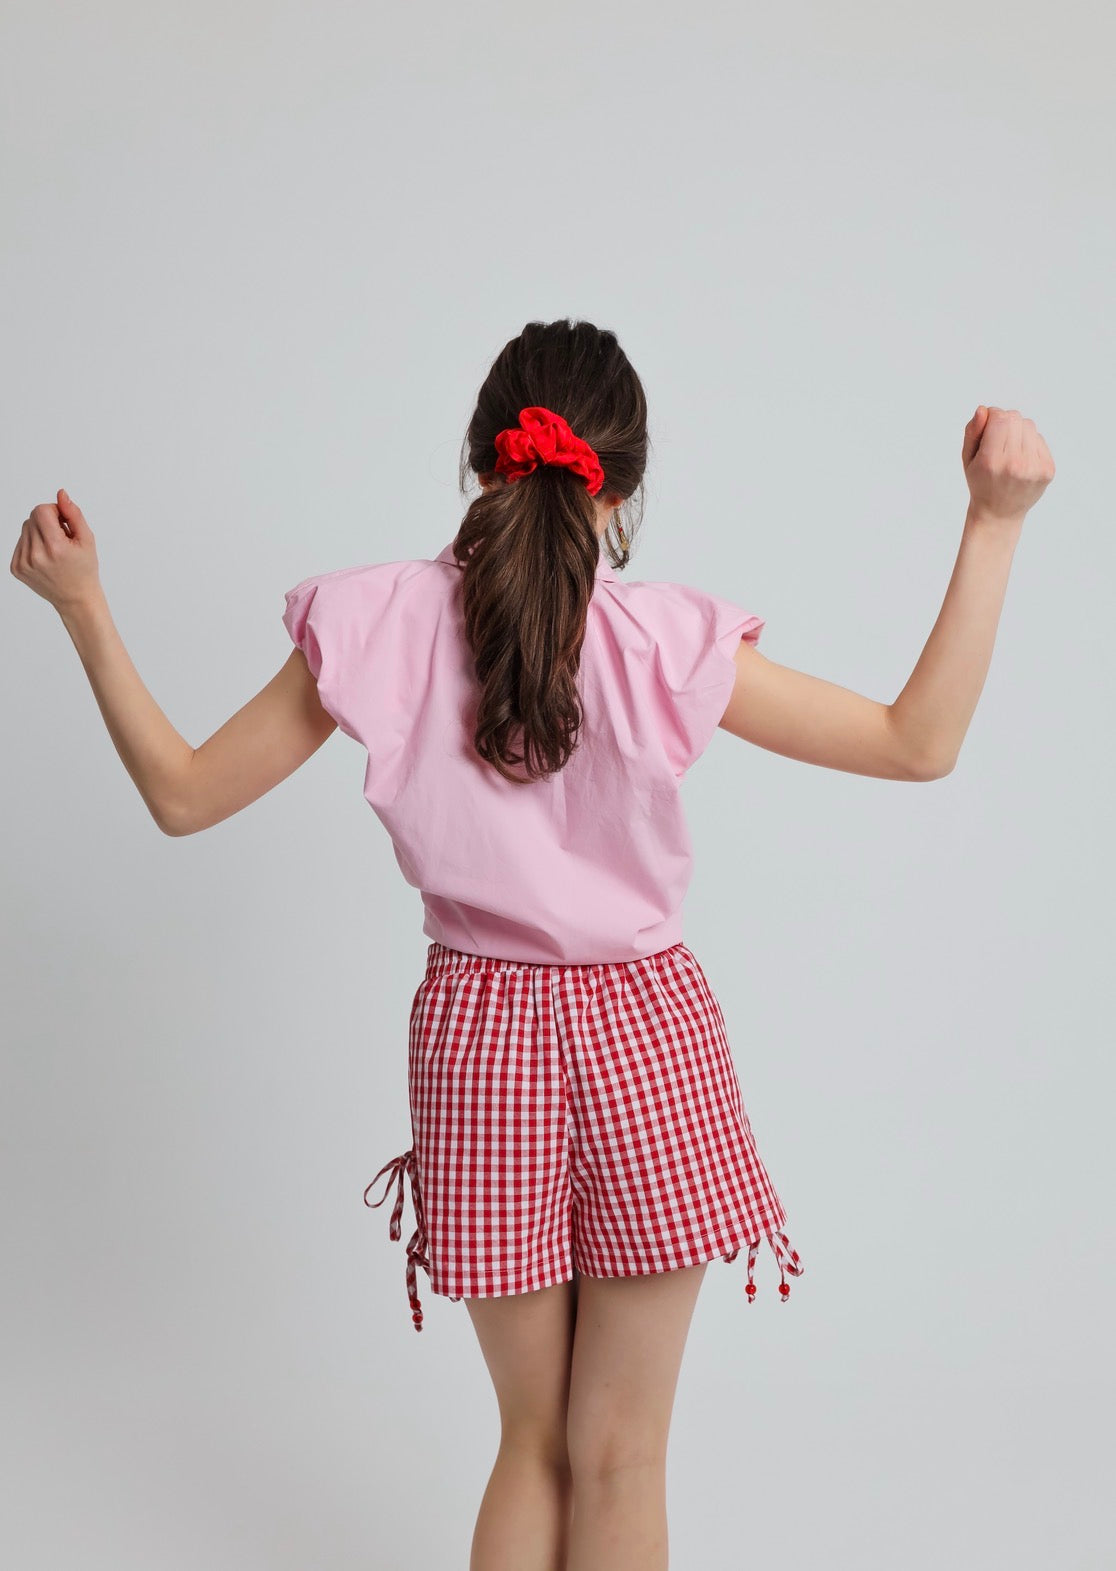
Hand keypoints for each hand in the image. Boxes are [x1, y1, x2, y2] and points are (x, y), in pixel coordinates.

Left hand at [10, 489, 101, 612]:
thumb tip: (61, 494)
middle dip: (47, 522)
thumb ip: (74, 514)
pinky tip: (45, 557)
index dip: (55, 512)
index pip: (41, 510)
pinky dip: (32, 545)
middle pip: (32, 518)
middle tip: (62, 539)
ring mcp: (23, 563)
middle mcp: (35, 556)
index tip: (65, 524)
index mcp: (55, 547)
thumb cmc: (84, 569)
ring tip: (54, 550)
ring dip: (39, 533)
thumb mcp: (87, 539)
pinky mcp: (16, 568)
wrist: (75, 598)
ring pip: (25, 529)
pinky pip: (20, 542)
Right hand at [962, 406, 1055, 524]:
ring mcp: (1034, 468)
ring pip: (1029, 426)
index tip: (988, 424)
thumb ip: (972, 432)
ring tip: (1010, 450)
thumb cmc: (981, 482)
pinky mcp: (1047, 470)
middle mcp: (1015, 464)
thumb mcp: (968, 459)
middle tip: (998, 439)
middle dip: (1005, 422)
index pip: (1000, 418)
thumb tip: (984, 410)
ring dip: (1018, 431)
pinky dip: (1030, 443)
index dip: (993, 415)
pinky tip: (1021, 458)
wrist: (999, 513)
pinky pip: (1039, 439)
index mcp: (991, 461)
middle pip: (1015, 418)